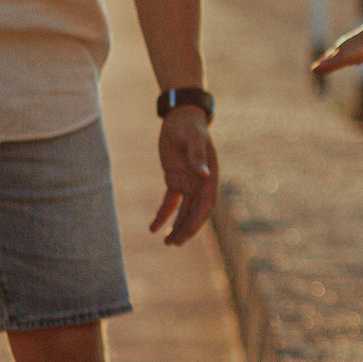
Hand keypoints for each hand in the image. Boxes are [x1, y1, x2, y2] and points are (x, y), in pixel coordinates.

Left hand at [148, 108, 215, 244]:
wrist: (181, 117)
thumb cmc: (189, 126)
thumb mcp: (192, 139)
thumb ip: (197, 156)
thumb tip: (204, 175)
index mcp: (209, 176)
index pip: (206, 204)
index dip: (197, 220)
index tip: (187, 233)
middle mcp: (201, 183)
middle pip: (195, 212)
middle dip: (186, 229)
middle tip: (174, 244)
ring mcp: (188, 183)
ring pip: (184, 211)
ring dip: (177, 226)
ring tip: (167, 243)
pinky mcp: (175, 180)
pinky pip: (170, 202)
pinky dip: (163, 215)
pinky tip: (153, 228)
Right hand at [310, 27, 362, 77]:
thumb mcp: (345, 58)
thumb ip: (330, 65)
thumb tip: (313, 70)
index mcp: (342, 48)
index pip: (328, 58)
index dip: (322, 64)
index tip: (315, 69)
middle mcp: (349, 45)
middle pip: (337, 53)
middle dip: (331, 59)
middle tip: (325, 62)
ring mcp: (361, 44)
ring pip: (351, 51)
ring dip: (347, 57)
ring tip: (344, 61)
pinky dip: (361, 55)